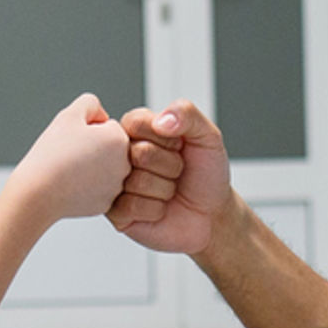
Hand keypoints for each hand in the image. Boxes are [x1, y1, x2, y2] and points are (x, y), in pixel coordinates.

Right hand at [7, 93, 130, 227]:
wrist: (37, 191)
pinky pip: (99, 189)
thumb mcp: (69, 114)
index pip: (109, 126)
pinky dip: (88, 187)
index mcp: (119, 139)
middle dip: (96, 149)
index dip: (88, 130)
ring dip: (93, 168)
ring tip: (70, 170)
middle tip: (71, 155)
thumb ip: (90, 103)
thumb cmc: (52, 153)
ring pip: (106, 169)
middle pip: (111, 149)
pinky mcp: (107, 204)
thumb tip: (102, 116)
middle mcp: (126, 164)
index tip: (73, 140)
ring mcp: (117, 187)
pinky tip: (71, 186)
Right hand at [111, 100, 232, 255]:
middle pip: (139, 153)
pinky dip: (155, 210)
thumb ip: (187, 113)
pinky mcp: (116, 213)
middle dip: (170, 166)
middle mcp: (121, 155)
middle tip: (176, 171)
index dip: (166, 138)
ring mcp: (116, 183)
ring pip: (137, 182)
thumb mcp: (207, 136)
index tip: (179, 146)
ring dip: (164, 189)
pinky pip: (130, 207)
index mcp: (137, 129)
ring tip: (169, 190)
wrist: (212, 214)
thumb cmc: (206, 173)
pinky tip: (159, 208)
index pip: (136, 122)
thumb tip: (161, 119)